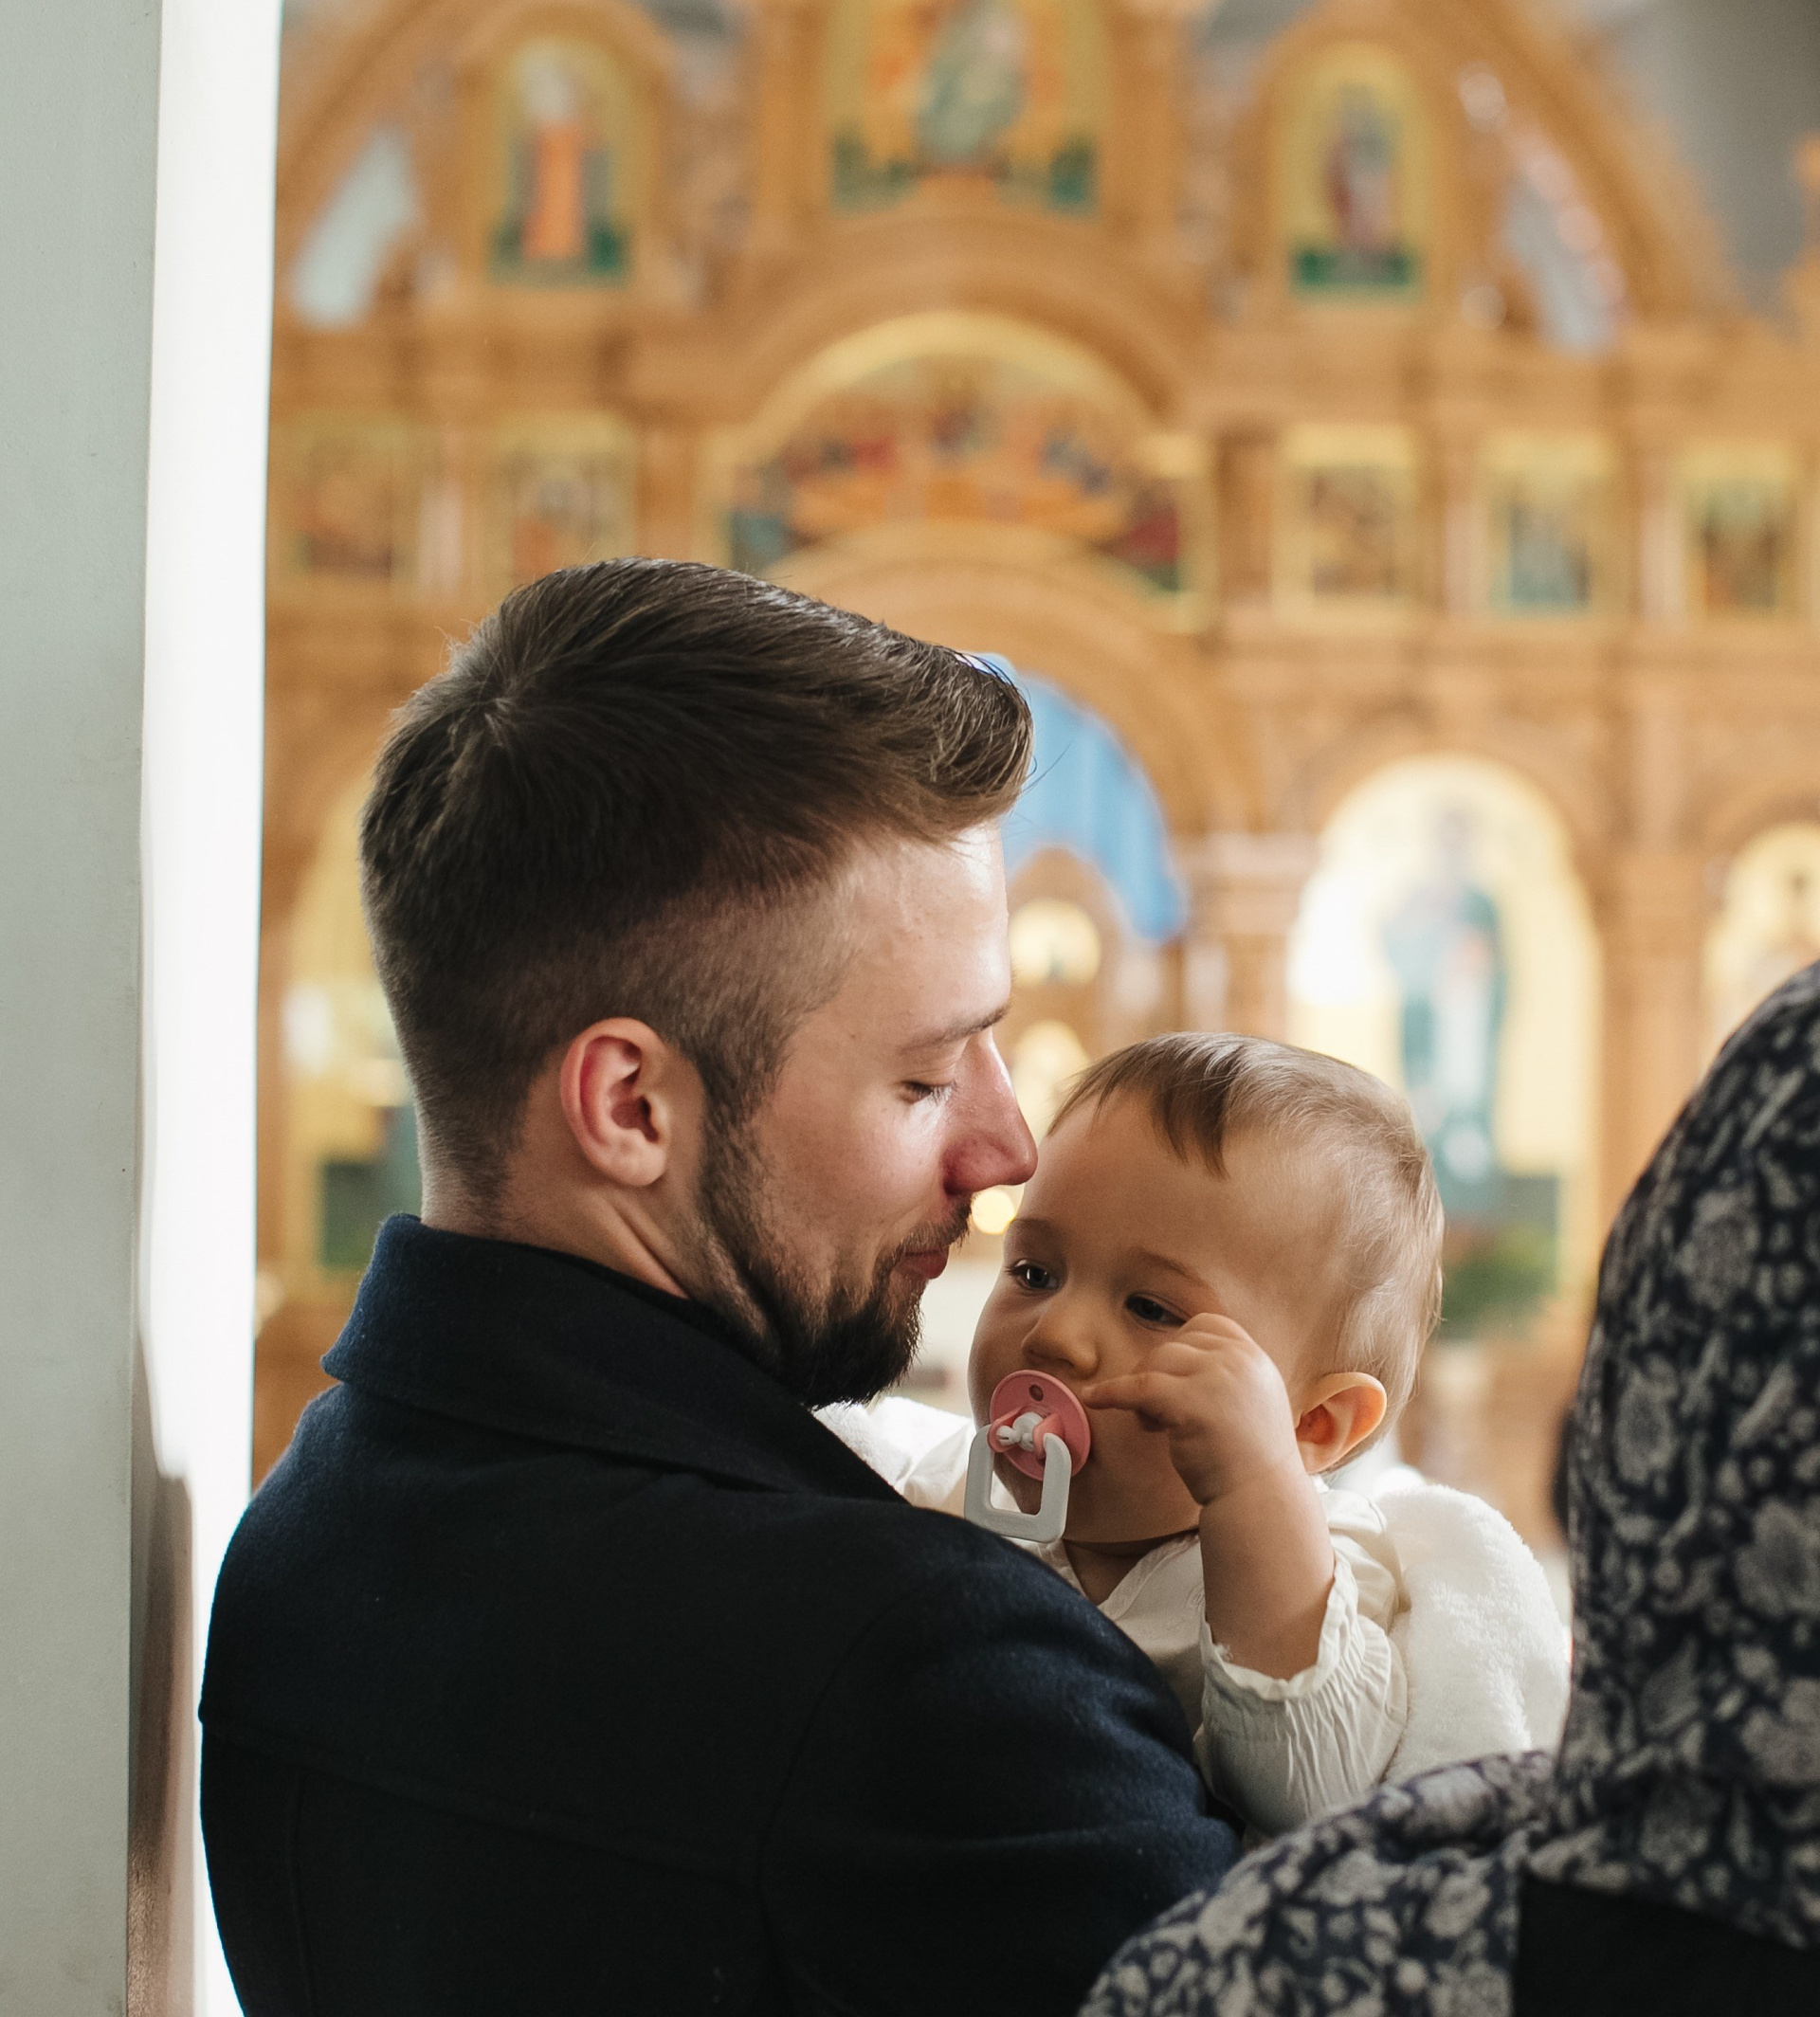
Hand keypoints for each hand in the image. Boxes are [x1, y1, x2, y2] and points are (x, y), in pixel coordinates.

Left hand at [1085, 1314, 1333, 1678]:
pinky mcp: (1192, 1401)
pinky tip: (1094, 1398)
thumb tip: (1175, 1358)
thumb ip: (1226, 1374)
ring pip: (1157, 1361)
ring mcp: (1218, 1377)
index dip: (1182, 1347)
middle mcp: (1240, 1360)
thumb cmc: (1248, 1459)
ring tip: (1151, 1424)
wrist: (1259, 1498)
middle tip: (1157, 1412)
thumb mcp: (1250, 1399)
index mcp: (1255, 1357)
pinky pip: (1139, 1386)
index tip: (1170, 1375)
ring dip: (1143, 1390)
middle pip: (1177, 1344)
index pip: (1207, 1326)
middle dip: (1159, 1373)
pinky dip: (1111, 1392)